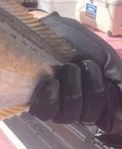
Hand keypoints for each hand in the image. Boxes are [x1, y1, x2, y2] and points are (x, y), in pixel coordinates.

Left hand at [29, 12, 121, 133]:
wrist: (48, 27)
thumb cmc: (77, 41)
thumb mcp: (106, 59)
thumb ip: (117, 83)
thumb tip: (119, 117)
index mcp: (95, 98)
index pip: (108, 120)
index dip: (109, 104)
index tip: (107, 83)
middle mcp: (76, 105)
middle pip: (89, 116)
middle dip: (92, 89)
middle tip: (84, 65)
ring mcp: (55, 104)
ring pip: (69, 115)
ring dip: (73, 90)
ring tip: (68, 68)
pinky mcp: (35, 99)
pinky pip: (44, 112)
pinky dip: (51, 98)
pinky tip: (52, 82)